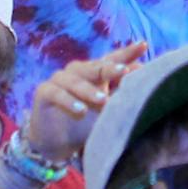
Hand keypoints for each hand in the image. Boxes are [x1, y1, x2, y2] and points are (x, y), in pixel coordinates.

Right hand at [20, 43, 147, 164]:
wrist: (57, 142)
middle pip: (95, 66)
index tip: (143, 46)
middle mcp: (77, 71)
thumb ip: (122, 93)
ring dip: (89, 90)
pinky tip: (80, 110)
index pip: (112, 60)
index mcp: (95, 73)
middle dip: (110, 68)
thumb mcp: (106, 110)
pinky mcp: (44, 92)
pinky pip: (56, 93)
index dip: (126, 53)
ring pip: (75, 80)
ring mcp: (59, 80)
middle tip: (124, 72)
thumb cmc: (86, 123)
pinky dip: (68, 101)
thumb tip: (143, 72)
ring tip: (103, 101)